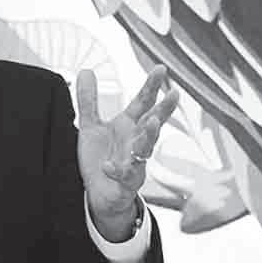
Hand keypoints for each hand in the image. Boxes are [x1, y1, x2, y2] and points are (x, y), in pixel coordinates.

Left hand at [75, 65, 178, 240]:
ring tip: (151, 123)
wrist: (99, 194)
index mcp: (129, 126)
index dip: (151, 87)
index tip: (161, 69)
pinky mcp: (125, 182)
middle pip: (152, 123)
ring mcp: (134, 162)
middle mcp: (136, 142)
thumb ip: (89, 100)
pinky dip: (117, 170)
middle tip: (174, 94)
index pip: (143, 103)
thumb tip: (86, 70)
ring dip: (149, 136)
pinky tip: (109, 166)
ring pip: (145, 149)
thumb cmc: (100, 158)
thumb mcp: (90, 126)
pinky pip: (123, 175)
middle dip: (163, 109)